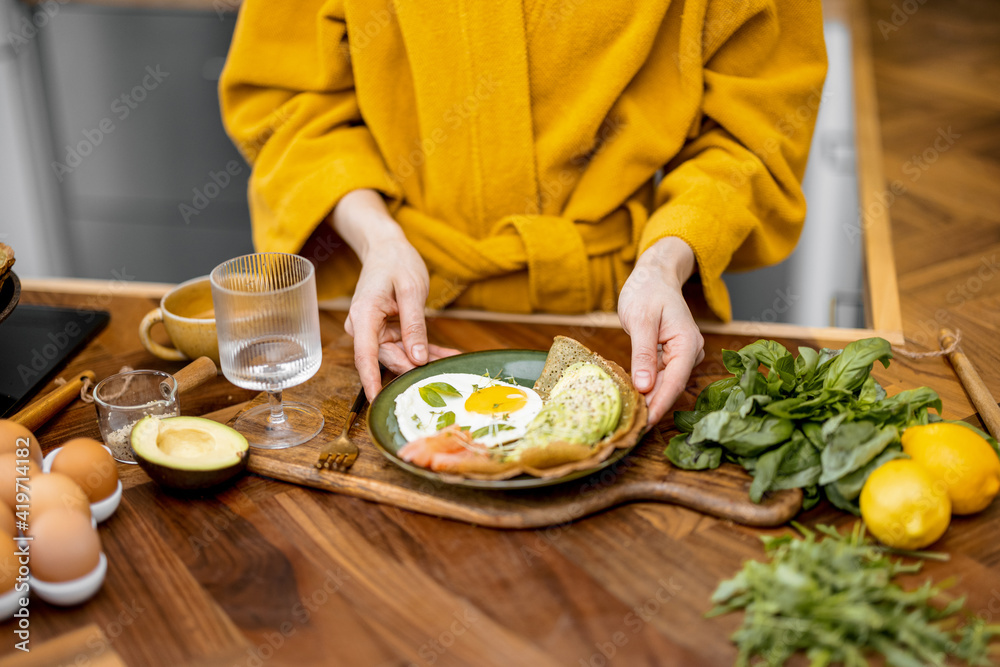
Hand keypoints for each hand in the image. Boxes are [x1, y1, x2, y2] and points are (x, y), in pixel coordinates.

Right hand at [332, 190, 459, 399]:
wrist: (387, 247)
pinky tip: (448, 356)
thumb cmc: (396, 262)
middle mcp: (365, 327)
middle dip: (413, 368)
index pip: (365, 355)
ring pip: (400, 355)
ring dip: (426, 360)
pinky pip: (407, 346)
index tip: (379, 401)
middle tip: (442, 374)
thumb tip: (417, 358)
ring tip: (452, 363)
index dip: (371, 381)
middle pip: (386, 358)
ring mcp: (375, 331)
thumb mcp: (411, 290)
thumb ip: (414, 325)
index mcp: (364, 316)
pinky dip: (427, 351)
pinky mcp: (387, 331)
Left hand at [618, 237, 704, 425]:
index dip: (660, 404)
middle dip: (653, 407)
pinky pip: (658, 377)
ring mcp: (680, 355)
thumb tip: (643, 386)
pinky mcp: (669, 356)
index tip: (645, 423)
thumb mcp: (641, 320)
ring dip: (648, 400)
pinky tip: (631, 400)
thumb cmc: (647, 291)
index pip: (675, 380)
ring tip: (628, 420)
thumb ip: (643, 353)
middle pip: (671, 386)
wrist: (653, 276)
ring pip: (664, 384)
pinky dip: (645, 388)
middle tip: (631, 429)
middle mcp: (688, 352)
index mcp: (687, 342)